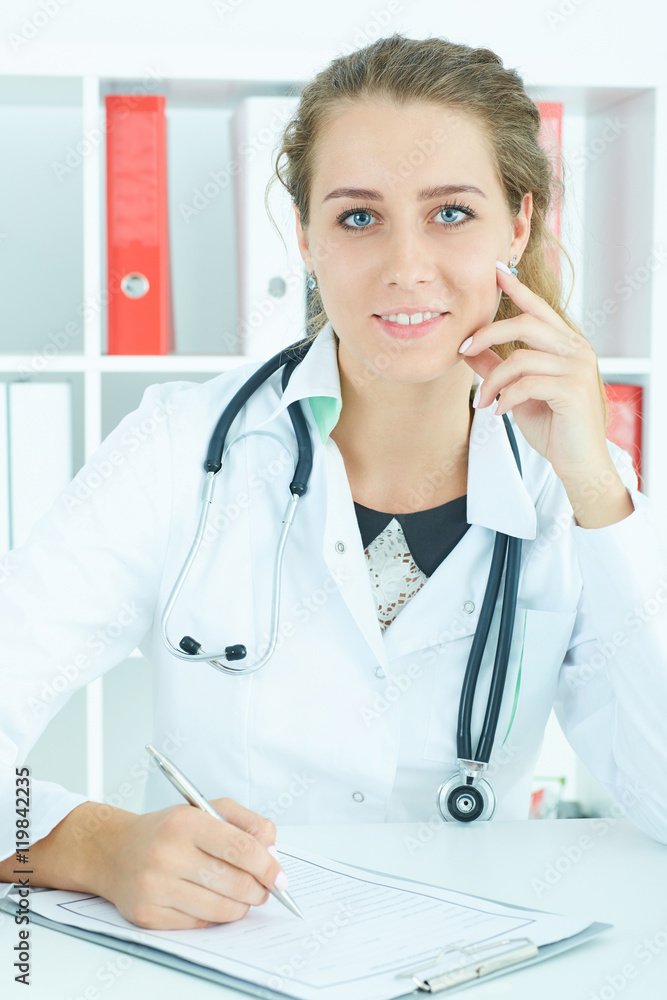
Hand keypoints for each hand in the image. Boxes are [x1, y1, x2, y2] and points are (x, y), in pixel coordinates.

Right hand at [100, 798, 283, 928]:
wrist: (115, 851)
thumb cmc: (167, 830)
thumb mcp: (206, 809)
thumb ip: (246, 823)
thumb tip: (272, 852)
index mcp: (185, 822)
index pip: (240, 847)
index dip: (267, 865)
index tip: (279, 876)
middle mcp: (167, 854)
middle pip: (234, 882)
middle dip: (258, 889)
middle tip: (264, 888)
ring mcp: (155, 887)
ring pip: (220, 909)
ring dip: (241, 906)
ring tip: (241, 895)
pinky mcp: (148, 915)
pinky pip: (199, 924)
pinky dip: (215, 916)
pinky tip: (212, 901)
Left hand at [459, 264, 611, 485]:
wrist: (579, 462)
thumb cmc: (553, 426)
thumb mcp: (518, 392)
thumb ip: (497, 368)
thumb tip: (468, 349)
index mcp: (566, 344)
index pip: (538, 309)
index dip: (516, 288)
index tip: (495, 270)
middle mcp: (576, 349)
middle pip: (525, 324)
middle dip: (487, 334)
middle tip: (463, 349)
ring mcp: (577, 368)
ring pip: (520, 357)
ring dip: (492, 380)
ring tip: (482, 402)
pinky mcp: (573, 390)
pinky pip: (527, 383)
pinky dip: (506, 397)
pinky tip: (500, 411)